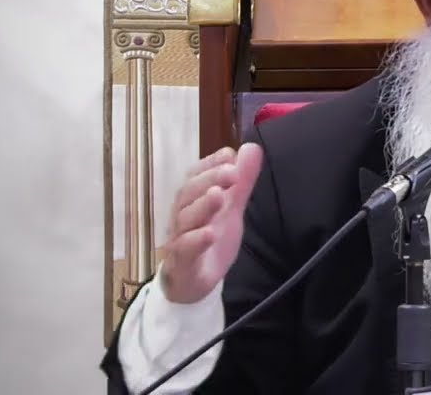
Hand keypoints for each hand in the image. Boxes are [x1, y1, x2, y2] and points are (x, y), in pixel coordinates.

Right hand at [160, 142, 263, 303]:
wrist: (194, 282)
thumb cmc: (210, 239)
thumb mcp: (231, 209)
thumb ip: (241, 181)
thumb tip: (251, 147)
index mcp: (193, 200)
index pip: (195, 176)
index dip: (210, 164)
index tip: (229, 154)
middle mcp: (182, 216)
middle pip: (188, 193)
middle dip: (209, 180)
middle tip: (231, 172)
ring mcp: (180, 239)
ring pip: (185, 219)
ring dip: (202, 206)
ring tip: (219, 195)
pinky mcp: (182, 264)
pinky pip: (185, 250)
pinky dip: (196, 241)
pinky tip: (209, 233)